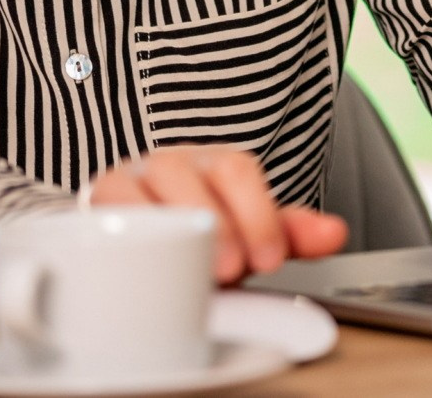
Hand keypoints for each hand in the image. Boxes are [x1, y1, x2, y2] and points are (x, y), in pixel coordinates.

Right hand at [87, 146, 347, 283]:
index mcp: (216, 164)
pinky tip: (137, 257)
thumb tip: (334, 233)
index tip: (270, 257)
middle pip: (192, 176)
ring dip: (169, 227)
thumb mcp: (250, 236)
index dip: (257, 213)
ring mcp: (133, 179)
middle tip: (234, 268)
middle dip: (217, 225)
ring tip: (190, 267)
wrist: (143, 244)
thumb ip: (290, 233)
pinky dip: (121, 229)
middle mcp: (174, 164)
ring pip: (145, 187)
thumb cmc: (201, 237)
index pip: (238, 171)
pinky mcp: (97, 204)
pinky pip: (104, 206)